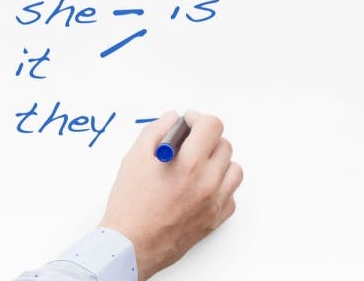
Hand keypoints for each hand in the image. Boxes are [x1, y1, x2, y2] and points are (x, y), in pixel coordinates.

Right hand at [98, 110, 241, 278]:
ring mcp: (215, 202)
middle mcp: (208, 182)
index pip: (212, 126)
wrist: (132, 244)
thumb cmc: (130, 206)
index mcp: (188, 164)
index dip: (198, 119)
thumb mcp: (134, 158)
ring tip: (196, 166)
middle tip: (189, 144)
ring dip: (217, 162)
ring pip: (233, 169)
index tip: (189, 122)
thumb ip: (156, 131)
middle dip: (206, 139)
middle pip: (224, 145)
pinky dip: (219, 186)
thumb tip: (172, 118)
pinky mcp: (216, 218)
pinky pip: (230, 194)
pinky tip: (199, 187)